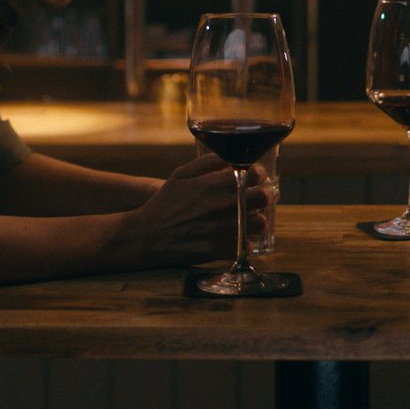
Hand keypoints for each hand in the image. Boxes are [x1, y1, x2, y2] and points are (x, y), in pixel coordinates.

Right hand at [123, 155, 265, 266]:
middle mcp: (221, 206)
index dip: (257, 174)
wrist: (147, 236)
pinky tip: (236, 236)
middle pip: (262, 198)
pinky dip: (245, 241)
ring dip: (256, 219)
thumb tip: (233, 158)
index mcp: (213, 185)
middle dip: (261, 195)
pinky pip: (246, 245)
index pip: (253, 175)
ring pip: (259, 223)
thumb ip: (208, 162)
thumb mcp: (181, 174)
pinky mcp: (219, 250)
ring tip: (247, 217)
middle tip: (254, 197)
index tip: (254, 177)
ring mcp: (222, 229)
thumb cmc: (165, 203)